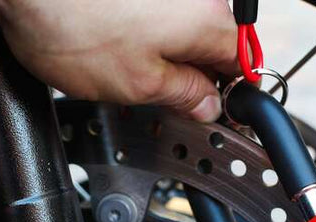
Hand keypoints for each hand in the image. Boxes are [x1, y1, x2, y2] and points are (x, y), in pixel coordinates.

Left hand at [0, 0, 236, 121]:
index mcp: (207, 20)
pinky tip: (116, 53)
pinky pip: (156, 15)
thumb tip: (208, 104)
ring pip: (182, 30)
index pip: (243, 62)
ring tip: (131, 78)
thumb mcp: (140, 84)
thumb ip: (185, 96)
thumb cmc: (71, 25)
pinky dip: (145, 37)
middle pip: (213, 44)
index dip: (233, 94)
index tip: (220, 112)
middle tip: (169, 105)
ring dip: (167, 58)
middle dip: (196, 77)